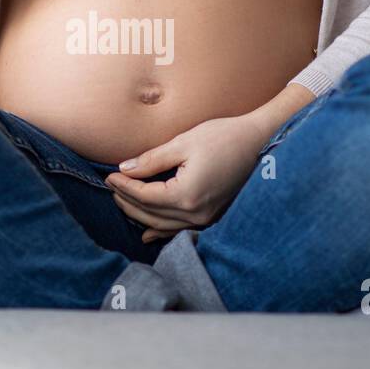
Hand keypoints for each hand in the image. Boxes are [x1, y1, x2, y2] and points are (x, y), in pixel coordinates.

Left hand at [104, 114, 272, 244]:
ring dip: (140, 215)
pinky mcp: (212, 217)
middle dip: (127, 201)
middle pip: (150, 213)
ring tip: (122, 203)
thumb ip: (152, 160)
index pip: (144, 196)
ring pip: (163, 225)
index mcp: (186, 195)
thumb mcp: (183, 143)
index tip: (109, 175)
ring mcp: (206, 219)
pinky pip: (179, 229)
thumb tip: (125, 169)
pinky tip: (147, 232)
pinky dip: (161, 230)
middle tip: (112, 187)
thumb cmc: (224, 137)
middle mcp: (196, 214)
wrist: (260, 142)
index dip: (123, 187)